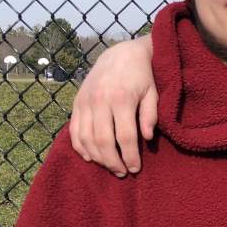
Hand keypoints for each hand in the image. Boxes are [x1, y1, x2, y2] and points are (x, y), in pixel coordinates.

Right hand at [70, 35, 156, 175]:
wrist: (121, 54)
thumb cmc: (142, 76)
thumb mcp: (153, 92)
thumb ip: (150, 115)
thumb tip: (147, 139)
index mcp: (121, 99)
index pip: (125, 136)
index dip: (130, 156)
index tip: (135, 169)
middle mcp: (100, 101)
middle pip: (103, 141)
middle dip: (112, 161)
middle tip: (122, 173)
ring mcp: (85, 102)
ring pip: (86, 138)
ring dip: (97, 157)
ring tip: (109, 167)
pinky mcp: (77, 102)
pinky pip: (74, 130)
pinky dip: (80, 146)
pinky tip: (90, 157)